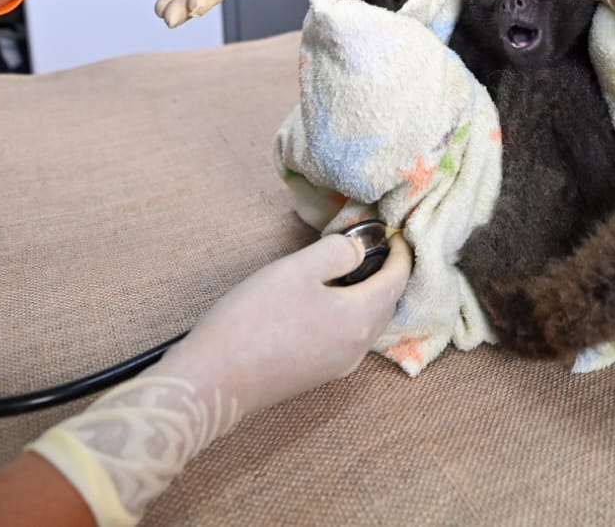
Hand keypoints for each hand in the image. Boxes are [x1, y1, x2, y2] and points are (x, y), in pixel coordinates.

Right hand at [28, 233, 410, 524]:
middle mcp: (357, 348)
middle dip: (386, 274)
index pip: (397, 280)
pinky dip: (349, 315)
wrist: (214, 380)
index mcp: (359, 319)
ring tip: (351, 270)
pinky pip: (347, 338)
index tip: (394, 232)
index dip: (400, 253)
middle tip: (374, 247)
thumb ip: (337, 252)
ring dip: (367, 296)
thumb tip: (363, 247)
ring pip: (367, 324)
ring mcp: (337, 366)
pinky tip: (327, 302)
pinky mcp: (316, 376)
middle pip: (386, 304)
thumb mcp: (296, 269)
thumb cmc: (254, 319)